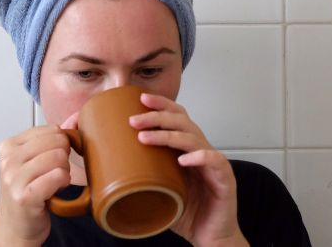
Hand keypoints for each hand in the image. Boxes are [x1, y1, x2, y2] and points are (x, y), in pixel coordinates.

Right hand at [0, 119, 76, 246]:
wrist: (14, 228)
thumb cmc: (27, 192)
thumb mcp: (28, 162)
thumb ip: (45, 142)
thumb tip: (73, 122)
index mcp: (9, 146)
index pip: (50, 129)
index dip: (60, 145)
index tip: (50, 161)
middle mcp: (8, 160)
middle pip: (57, 141)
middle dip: (64, 158)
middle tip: (53, 174)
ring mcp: (14, 178)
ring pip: (58, 157)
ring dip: (64, 172)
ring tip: (53, 183)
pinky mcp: (25, 196)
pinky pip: (58, 175)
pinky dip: (63, 183)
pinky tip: (54, 192)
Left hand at [128, 94, 248, 246]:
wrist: (211, 237)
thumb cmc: (188, 214)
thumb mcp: (160, 192)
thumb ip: (142, 180)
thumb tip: (106, 177)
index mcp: (188, 150)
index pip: (177, 117)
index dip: (161, 105)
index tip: (140, 98)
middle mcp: (202, 151)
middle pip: (183, 121)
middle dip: (157, 116)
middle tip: (134, 119)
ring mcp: (214, 163)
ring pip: (193, 138)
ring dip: (168, 135)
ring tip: (145, 137)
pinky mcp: (225, 178)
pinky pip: (214, 161)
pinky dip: (198, 157)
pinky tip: (182, 160)